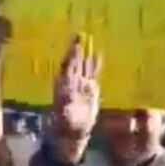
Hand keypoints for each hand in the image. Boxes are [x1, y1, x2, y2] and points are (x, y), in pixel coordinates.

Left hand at [48, 37, 99, 164]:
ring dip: (87, 53)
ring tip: (90, 38)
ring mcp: (82, 85)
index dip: (71, 56)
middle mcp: (72, 83)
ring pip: (84, 65)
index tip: (75, 44)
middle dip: (78, 48)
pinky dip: (96, 64)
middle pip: (76, 62)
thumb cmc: (66, 126)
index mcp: (65, 87)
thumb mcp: (65, 118)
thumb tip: (67, 96)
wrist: (73, 133)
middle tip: (81, 33)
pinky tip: (100, 55)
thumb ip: (66, 106)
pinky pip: (94, 74)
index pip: (68, 67)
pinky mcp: (90, 90)